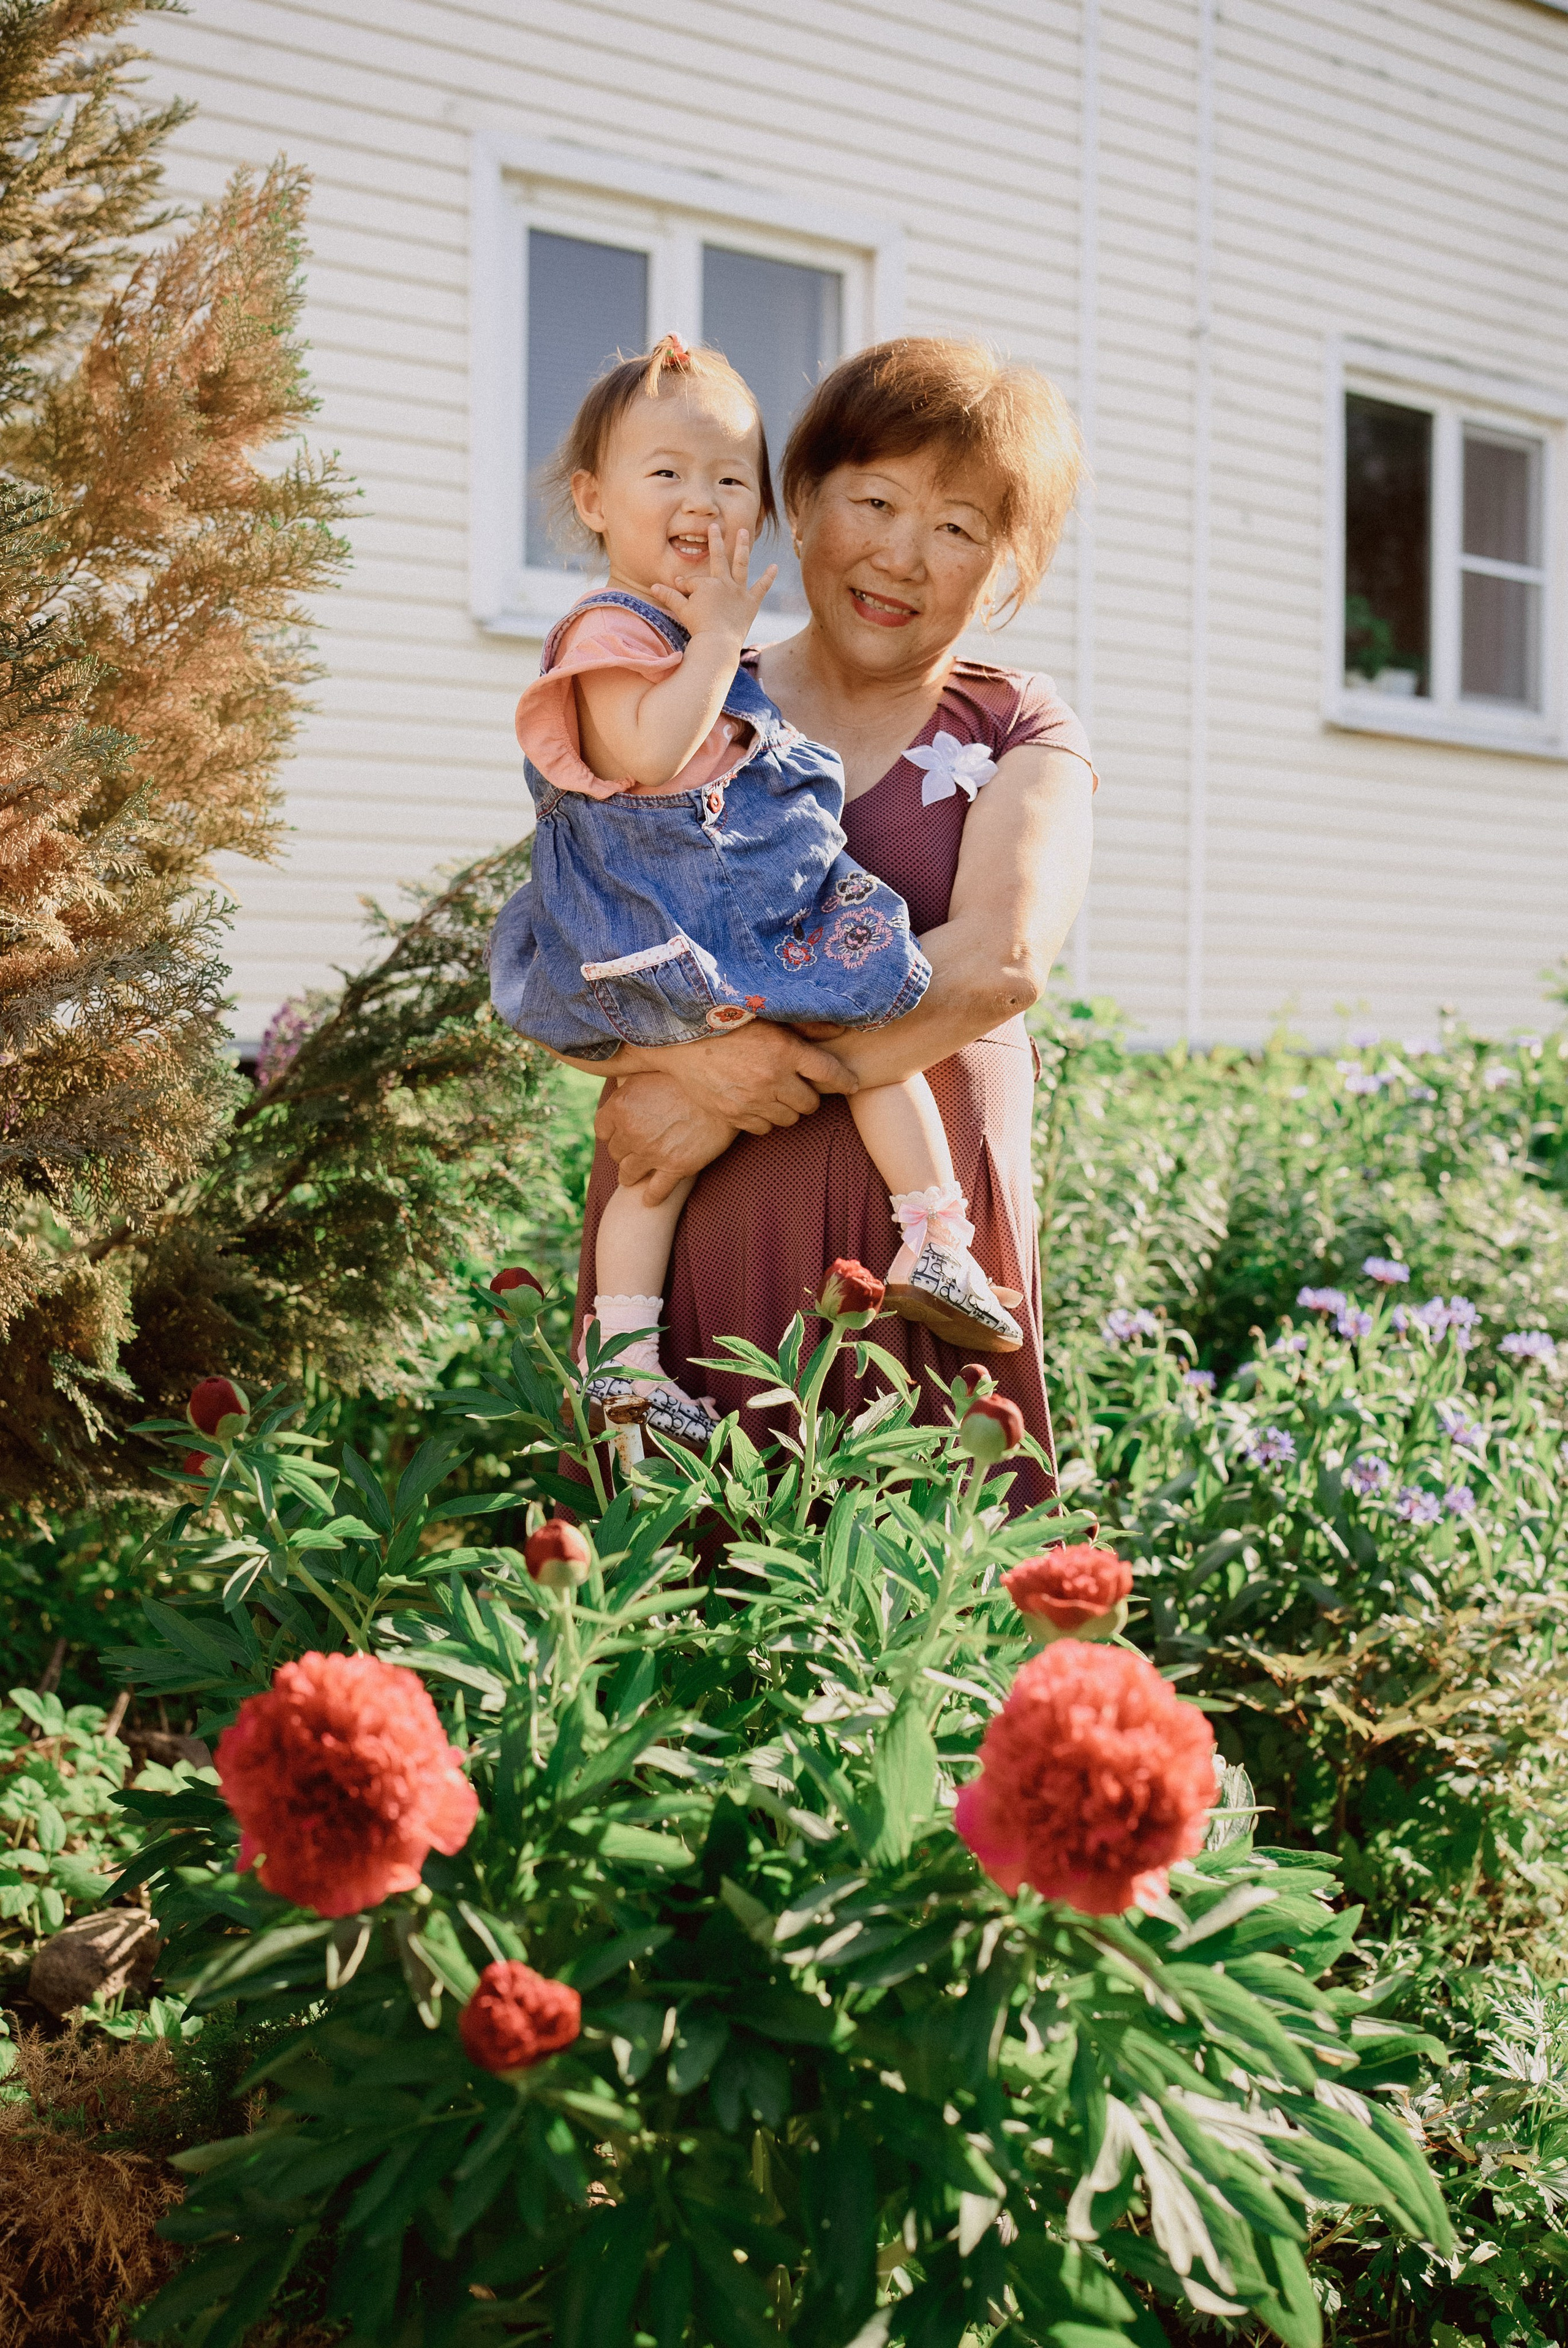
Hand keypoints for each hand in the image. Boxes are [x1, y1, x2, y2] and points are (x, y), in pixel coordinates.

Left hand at [597, 1075, 738, 1203]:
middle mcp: (631, 1131)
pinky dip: (651, 1197)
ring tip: (632, 1178)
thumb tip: (615, 1078)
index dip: (611, 1132)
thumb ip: (628, 1080)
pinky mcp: (676, 1168)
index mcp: (621, 1105)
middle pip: (615, 1152)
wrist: (725, 1090)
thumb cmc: (687, 1075)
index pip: (602, 1129)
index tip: (619, 1134)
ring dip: (629, 1176)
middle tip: (633, 1151)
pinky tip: (649, 1200)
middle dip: (623, 1152)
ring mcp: (653, 1152)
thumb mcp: (649, 1069)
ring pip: (628, 1174)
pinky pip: (656, 1191)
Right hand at [633, 1024, 857, 1131]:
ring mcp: (752, 1100)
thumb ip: (806, 1026)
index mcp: (785, 1050)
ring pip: (789, 1119)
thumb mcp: (769, 1015)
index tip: (853, 1084)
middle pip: (811, 1103)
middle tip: (800, 1085)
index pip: (830, 1072)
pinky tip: (757, 1102)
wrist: (680, 1039)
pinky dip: (765, 1119)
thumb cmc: (728, 1022)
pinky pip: (764, 1129)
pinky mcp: (733, 1114)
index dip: (846, 1080)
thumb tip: (841, 1030)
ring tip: (776, 1093)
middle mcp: (772, 1078)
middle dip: (809, 1095)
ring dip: (788, 1108)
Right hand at [644, 524, 776, 644]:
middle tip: (714, 526)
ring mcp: (739, 591)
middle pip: (718, 558)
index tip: (680, 588)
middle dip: (715, 540)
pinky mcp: (751, 602)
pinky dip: (768, 577)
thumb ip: (670, 596)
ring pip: (741, 564)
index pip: (693, 581)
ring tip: (744, 531)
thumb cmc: (698, 627)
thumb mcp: (681, 610)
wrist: (717, 642)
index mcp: (706, 584)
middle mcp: (724, 583)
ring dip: (742, 546)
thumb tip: (654, 587)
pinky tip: (775, 566)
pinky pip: (762, 587)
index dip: (685, 585)